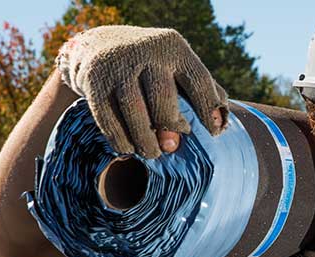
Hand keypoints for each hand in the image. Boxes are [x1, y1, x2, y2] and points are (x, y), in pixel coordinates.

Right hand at [56, 26, 228, 158]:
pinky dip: (120, 140)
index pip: (199, 81)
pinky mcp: (93, 82)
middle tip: (173, 146)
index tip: (213, 133)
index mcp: (173, 47)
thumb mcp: (178, 66)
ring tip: (152, 153)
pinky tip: (129, 148)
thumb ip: (204, 90)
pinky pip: (109, 119)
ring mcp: (117, 66)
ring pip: (135, 113)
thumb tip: (221, 125)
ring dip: (145, 141)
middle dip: (171, 128)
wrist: (99, 45)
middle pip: (164, 101)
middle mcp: (146, 53)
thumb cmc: (153, 65)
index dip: (208, 110)